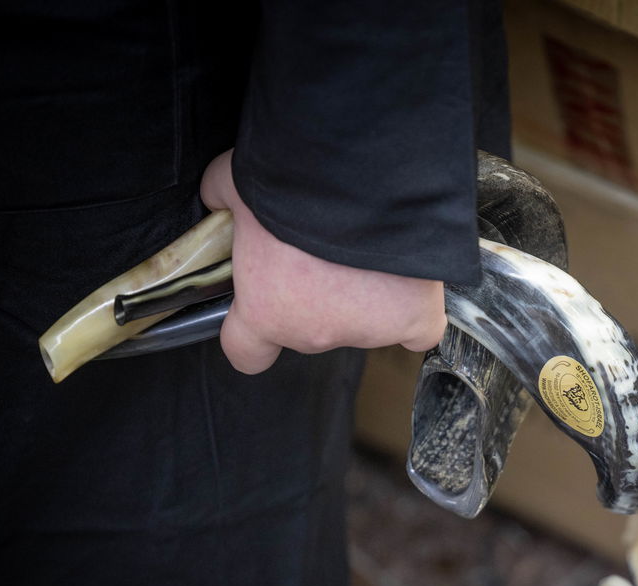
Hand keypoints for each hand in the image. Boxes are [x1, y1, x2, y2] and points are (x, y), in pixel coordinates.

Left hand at [200, 149, 447, 374]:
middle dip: (314, 296)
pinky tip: (407, 286)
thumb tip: (219, 198)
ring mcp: (368, 331)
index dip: (251, 332)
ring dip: (362, 292)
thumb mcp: (236, 185)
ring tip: (365, 247)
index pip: (248, 352)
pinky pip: (418, 329)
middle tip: (320, 251)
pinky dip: (413, 311)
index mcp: (266, 312)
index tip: (261, 308)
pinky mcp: (413, 318)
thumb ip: (222, 200)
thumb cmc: (292, 189)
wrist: (361, 181)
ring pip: (362, 322)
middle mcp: (315, 333)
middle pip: (310, 329)